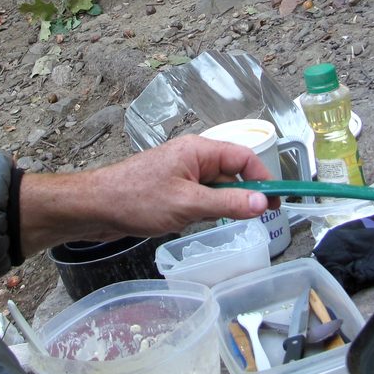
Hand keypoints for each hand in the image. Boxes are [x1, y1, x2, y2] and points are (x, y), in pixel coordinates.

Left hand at [17, 134, 279, 255]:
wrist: (95, 207)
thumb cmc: (137, 200)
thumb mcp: (188, 204)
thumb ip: (228, 203)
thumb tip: (263, 203)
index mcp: (199, 150)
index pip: (244, 157)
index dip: (265, 178)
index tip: (278, 203)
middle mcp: (193, 157)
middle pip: (233, 172)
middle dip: (247, 194)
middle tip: (261, 219)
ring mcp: (181, 173)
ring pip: (217, 187)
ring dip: (224, 204)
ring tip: (227, 223)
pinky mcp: (171, 189)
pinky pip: (200, 196)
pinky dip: (206, 209)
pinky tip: (198, 224)